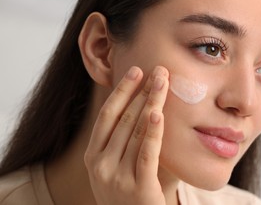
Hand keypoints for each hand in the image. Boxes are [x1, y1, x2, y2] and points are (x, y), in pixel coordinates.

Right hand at [84, 66, 168, 204]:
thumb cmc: (131, 192)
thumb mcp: (119, 166)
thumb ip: (126, 140)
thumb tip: (144, 103)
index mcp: (93, 156)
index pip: (108, 115)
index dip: (122, 91)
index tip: (136, 71)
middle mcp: (100, 166)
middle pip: (123, 119)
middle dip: (142, 92)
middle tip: (158, 71)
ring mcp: (117, 178)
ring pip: (135, 132)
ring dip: (151, 103)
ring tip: (163, 82)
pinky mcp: (138, 190)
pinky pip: (146, 154)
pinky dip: (152, 133)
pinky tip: (158, 113)